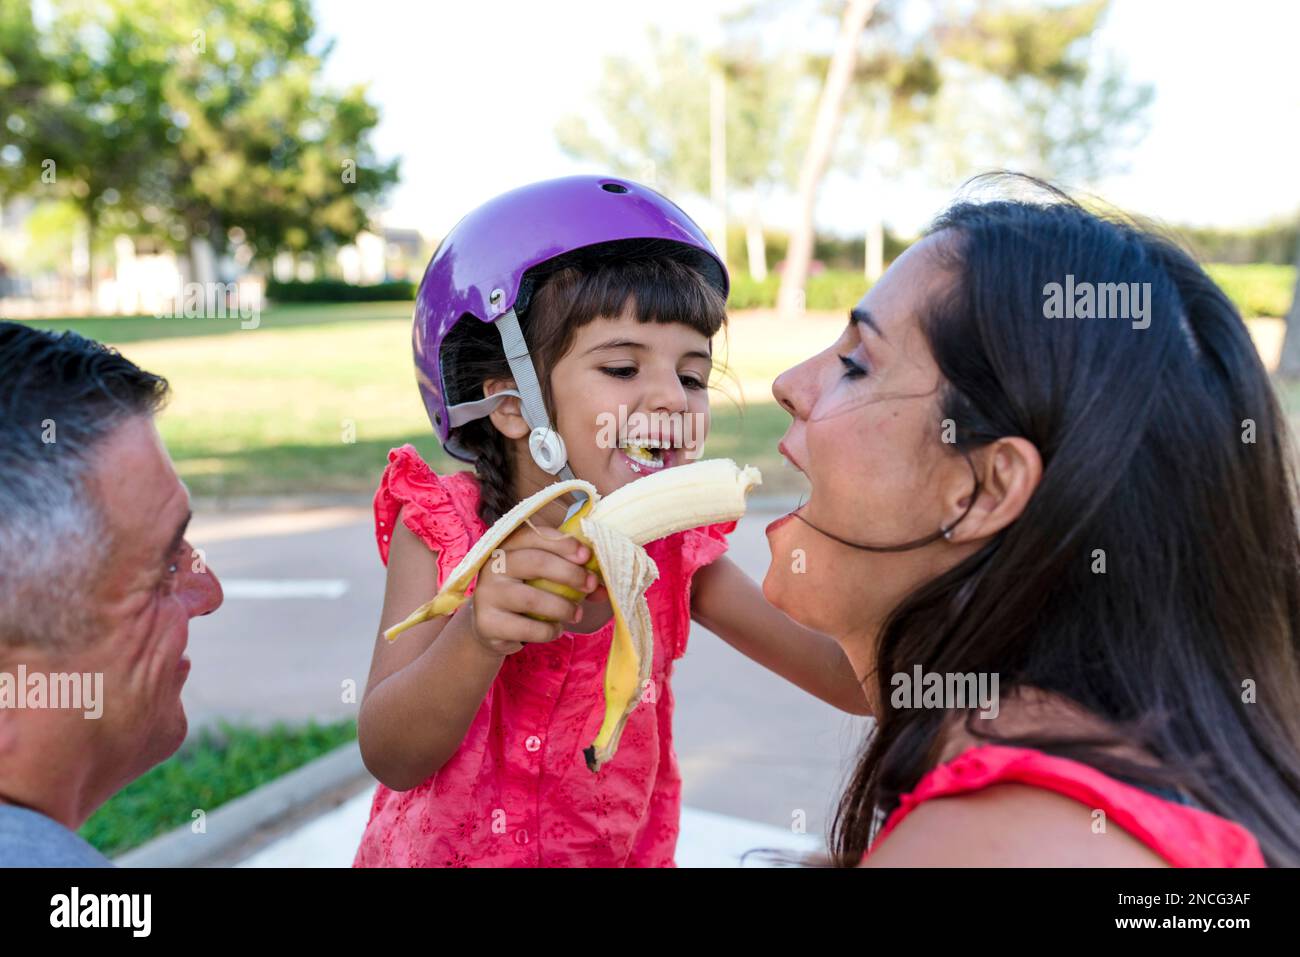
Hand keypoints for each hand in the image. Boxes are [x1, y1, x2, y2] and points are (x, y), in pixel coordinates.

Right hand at [466, 521, 598, 656]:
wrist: (490, 625)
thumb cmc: (524, 592)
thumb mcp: (543, 578)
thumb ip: (571, 575)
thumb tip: (603, 588)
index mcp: (507, 546)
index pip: (534, 535)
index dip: (562, 543)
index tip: (586, 555)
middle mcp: (493, 566)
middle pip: (536, 562)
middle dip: (570, 574)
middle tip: (591, 584)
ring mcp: (487, 595)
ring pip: (532, 598)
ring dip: (563, 607)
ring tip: (577, 614)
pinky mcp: (488, 623)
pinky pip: (527, 627)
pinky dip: (549, 630)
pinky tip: (556, 629)